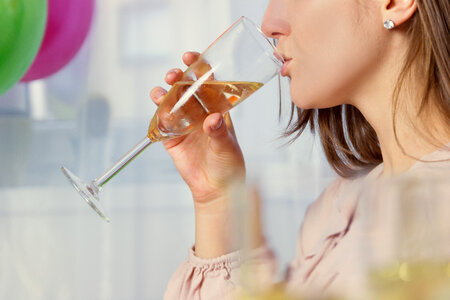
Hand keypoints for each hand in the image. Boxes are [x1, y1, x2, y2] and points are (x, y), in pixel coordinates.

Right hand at [149, 51, 245, 208]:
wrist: (216, 188)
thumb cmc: (229, 165)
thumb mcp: (227, 148)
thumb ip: (219, 133)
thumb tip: (213, 119)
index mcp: (217, 109)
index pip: (208, 83)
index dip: (200, 68)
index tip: (193, 57)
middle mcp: (199, 113)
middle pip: (186, 88)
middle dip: (178, 77)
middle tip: (174, 75)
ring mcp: (185, 124)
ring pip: (172, 102)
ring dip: (165, 92)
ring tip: (162, 91)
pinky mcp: (172, 137)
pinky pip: (163, 122)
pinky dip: (159, 113)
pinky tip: (158, 109)